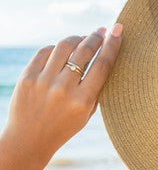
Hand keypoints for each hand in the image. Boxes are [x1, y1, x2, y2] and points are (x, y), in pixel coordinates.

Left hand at [1, 24, 122, 167]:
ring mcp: (42, 82)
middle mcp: (63, 89)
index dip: (112, 44)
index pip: (102, 65)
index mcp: (82, 101)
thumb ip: (96, 88)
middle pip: (84, 51)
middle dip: (95, 37)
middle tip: (101, 31)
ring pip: (64, 46)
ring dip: (77, 39)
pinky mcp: (27, 77)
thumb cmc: (64, 126)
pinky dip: (56, 48)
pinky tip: (63, 50)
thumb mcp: (87, 113)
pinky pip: (45, 52)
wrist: (29, 140)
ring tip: (83, 39)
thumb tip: (105, 54)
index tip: (118, 29)